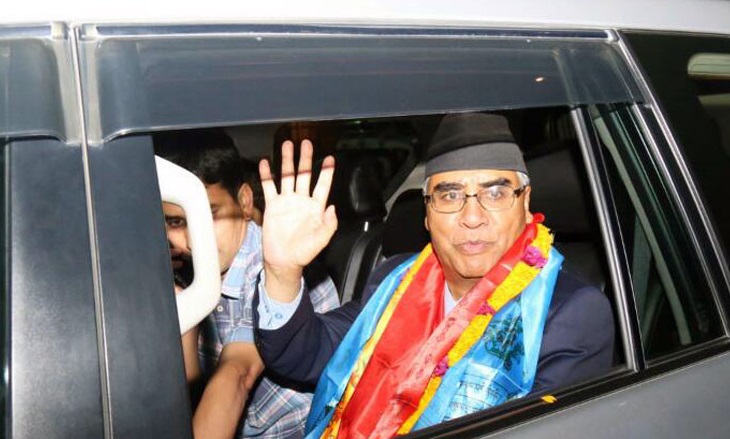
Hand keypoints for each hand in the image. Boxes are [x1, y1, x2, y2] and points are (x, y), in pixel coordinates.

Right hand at [259, 140, 336, 300]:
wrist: (283, 260)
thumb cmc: (304, 252)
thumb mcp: (322, 240)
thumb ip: (329, 224)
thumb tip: (332, 207)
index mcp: (315, 207)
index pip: (323, 185)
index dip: (327, 172)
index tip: (330, 158)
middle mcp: (302, 201)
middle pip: (304, 175)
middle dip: (305, 159)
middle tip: (306, 143)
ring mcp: (287, 202)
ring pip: (287, 176)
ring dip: (287, 161)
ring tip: (286, 145)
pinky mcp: (273, 206)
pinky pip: (269, 187)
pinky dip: (267, 175)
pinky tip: (265, 162)